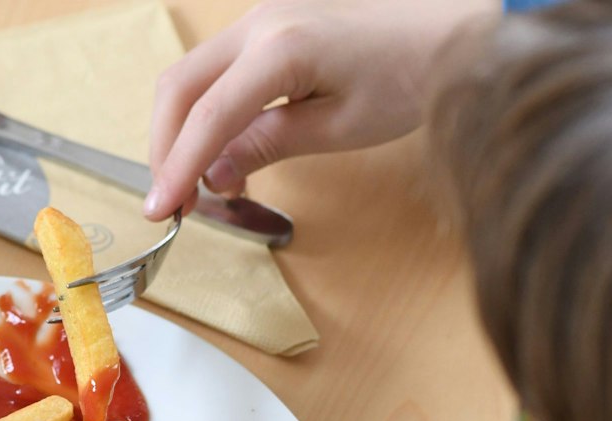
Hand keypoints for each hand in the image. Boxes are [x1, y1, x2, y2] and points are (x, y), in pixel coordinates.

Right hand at [145, 0, 497, 217]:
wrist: (451, 29)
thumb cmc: (410, 75)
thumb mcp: (340, 127)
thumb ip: (269, 145)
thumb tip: (215, 174)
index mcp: (280, 47)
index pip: (207, 116)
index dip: (177, 168)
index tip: (160, 211)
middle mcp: (260, 22)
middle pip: (180, 87)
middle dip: (165, 147)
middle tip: (171, 200)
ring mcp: (262, 17)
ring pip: (191, 75)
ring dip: (182, 130)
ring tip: (200, 184)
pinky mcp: (270, 23)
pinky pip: (218, 68)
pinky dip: (206, 110)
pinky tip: (224, 151)